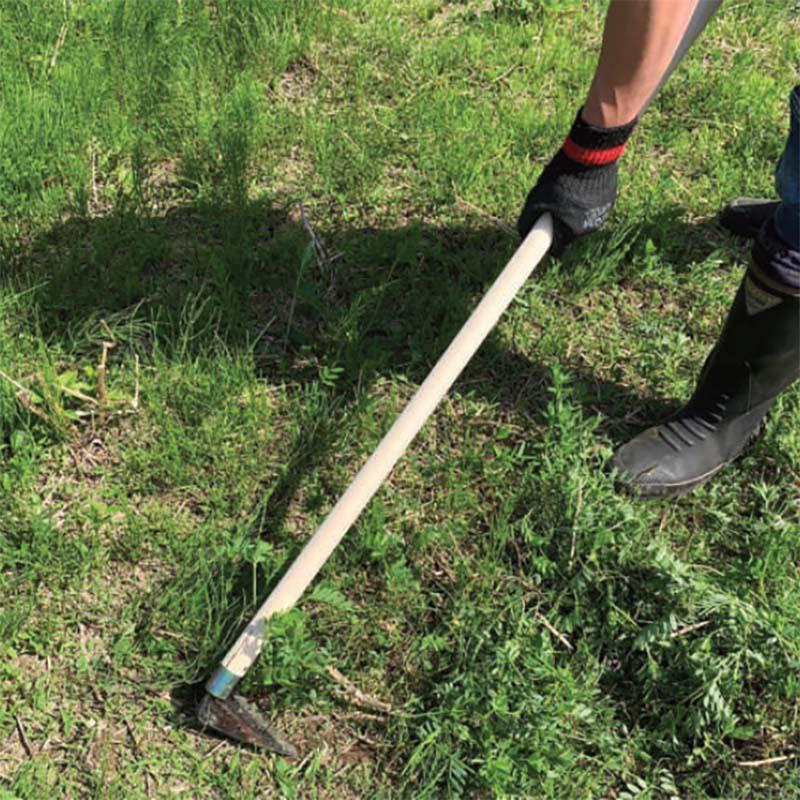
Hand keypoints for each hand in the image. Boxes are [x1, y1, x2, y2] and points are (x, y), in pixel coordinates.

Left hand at [517, 109, 635, 253]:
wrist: (592, 155)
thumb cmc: (561, 177)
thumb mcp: (537, 198)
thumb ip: (528, 219)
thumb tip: (522, 233)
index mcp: (570, 231)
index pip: (558, 251)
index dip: (548, 246)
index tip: (543, 239)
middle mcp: (588, 229)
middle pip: (569, 235)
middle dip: (560, 224)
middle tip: (554, 205)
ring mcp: (601, 215)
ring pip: (582, 221)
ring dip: (574, 212)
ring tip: (569, 190)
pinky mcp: (609, 202)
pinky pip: (594, 208)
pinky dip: (586, 202)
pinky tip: (582, 185)